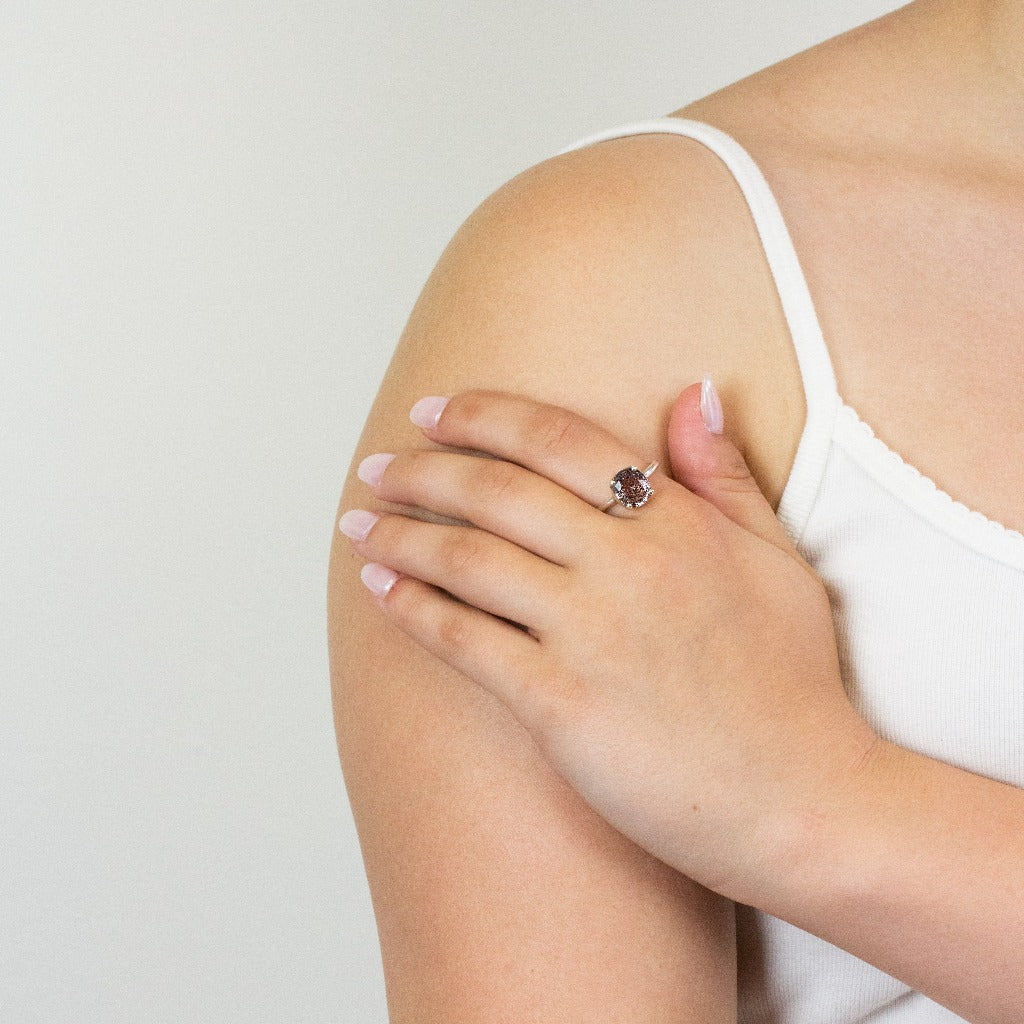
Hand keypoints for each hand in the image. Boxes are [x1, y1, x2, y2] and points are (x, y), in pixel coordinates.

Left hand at [338, 382, 880, 903]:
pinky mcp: (560, 705)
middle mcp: (627, 566)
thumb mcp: (778, 559)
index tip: (433, 413)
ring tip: (358, 524)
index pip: (558, 440)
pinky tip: (379, 591)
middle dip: (423, 470)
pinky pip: (465, 642)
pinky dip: (413, 609)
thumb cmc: (792, 683)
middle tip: (376, 466)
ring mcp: (590, 635)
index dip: (483, 416)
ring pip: (468, 560)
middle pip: (497, 493)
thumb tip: (693, 391)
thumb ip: (725, 474)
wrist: (804, 802)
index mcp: (677, 523)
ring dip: (400, 536)